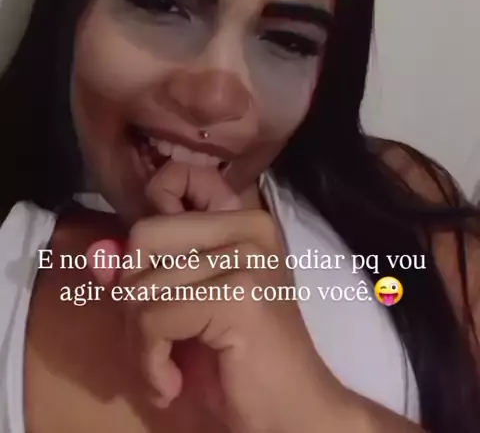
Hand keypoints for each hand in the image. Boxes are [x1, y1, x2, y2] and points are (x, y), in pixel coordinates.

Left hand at [88, 162, 347, 432]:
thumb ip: (145, 271)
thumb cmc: (238, 363)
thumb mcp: (183, 305)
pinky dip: (149, 362)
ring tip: (165, 370)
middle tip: (153, 340)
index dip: (148, 219)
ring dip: (139, 342)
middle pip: (143, 236)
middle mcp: (249, 226)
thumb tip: (99, 255)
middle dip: (132, 297)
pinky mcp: (238, 296)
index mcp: (242, 218)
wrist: (293, 416)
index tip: (152, 271)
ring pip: (142, 284)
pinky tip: (171, 384)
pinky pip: (154, 318)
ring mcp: (246, 257)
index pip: (176, 178)